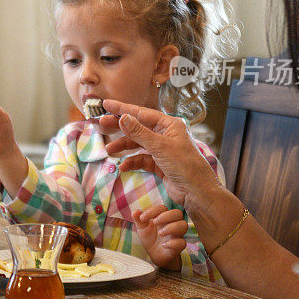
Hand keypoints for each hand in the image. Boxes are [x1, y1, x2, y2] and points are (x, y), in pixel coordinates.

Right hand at [101, 100, 219, 206]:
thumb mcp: (160, 147)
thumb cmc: (185, 166)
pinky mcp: (160, 164)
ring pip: (138, 144)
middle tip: (101, 125)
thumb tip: (123, 118)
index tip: (106, 104)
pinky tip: (124, 166)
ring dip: (124, 147)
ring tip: (109, 151)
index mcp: (169, 125)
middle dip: (120, 128)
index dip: (123, 108)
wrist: (197, 193)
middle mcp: (165, 135)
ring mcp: (162, 150)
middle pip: (138, 127)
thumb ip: (139, 133)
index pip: (142, 113)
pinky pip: (141, 159)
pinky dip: (132, 162)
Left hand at [133, 204, 186, 270]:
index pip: (162, 208)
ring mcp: (177, 234)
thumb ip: (138, 219)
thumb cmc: (150, 238)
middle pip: (177, 213)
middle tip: (155, 222)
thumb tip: (135, 211)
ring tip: (160, 233)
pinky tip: (163, 245)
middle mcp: (172, 223)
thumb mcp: (142, 228)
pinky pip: (182, 242)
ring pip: (183, 225)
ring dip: (171, 227)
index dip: (153, 211)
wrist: (154, 255)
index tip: (142, 218)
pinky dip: (173, 243)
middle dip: (166, 216)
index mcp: (163, 217)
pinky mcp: (178, 246)